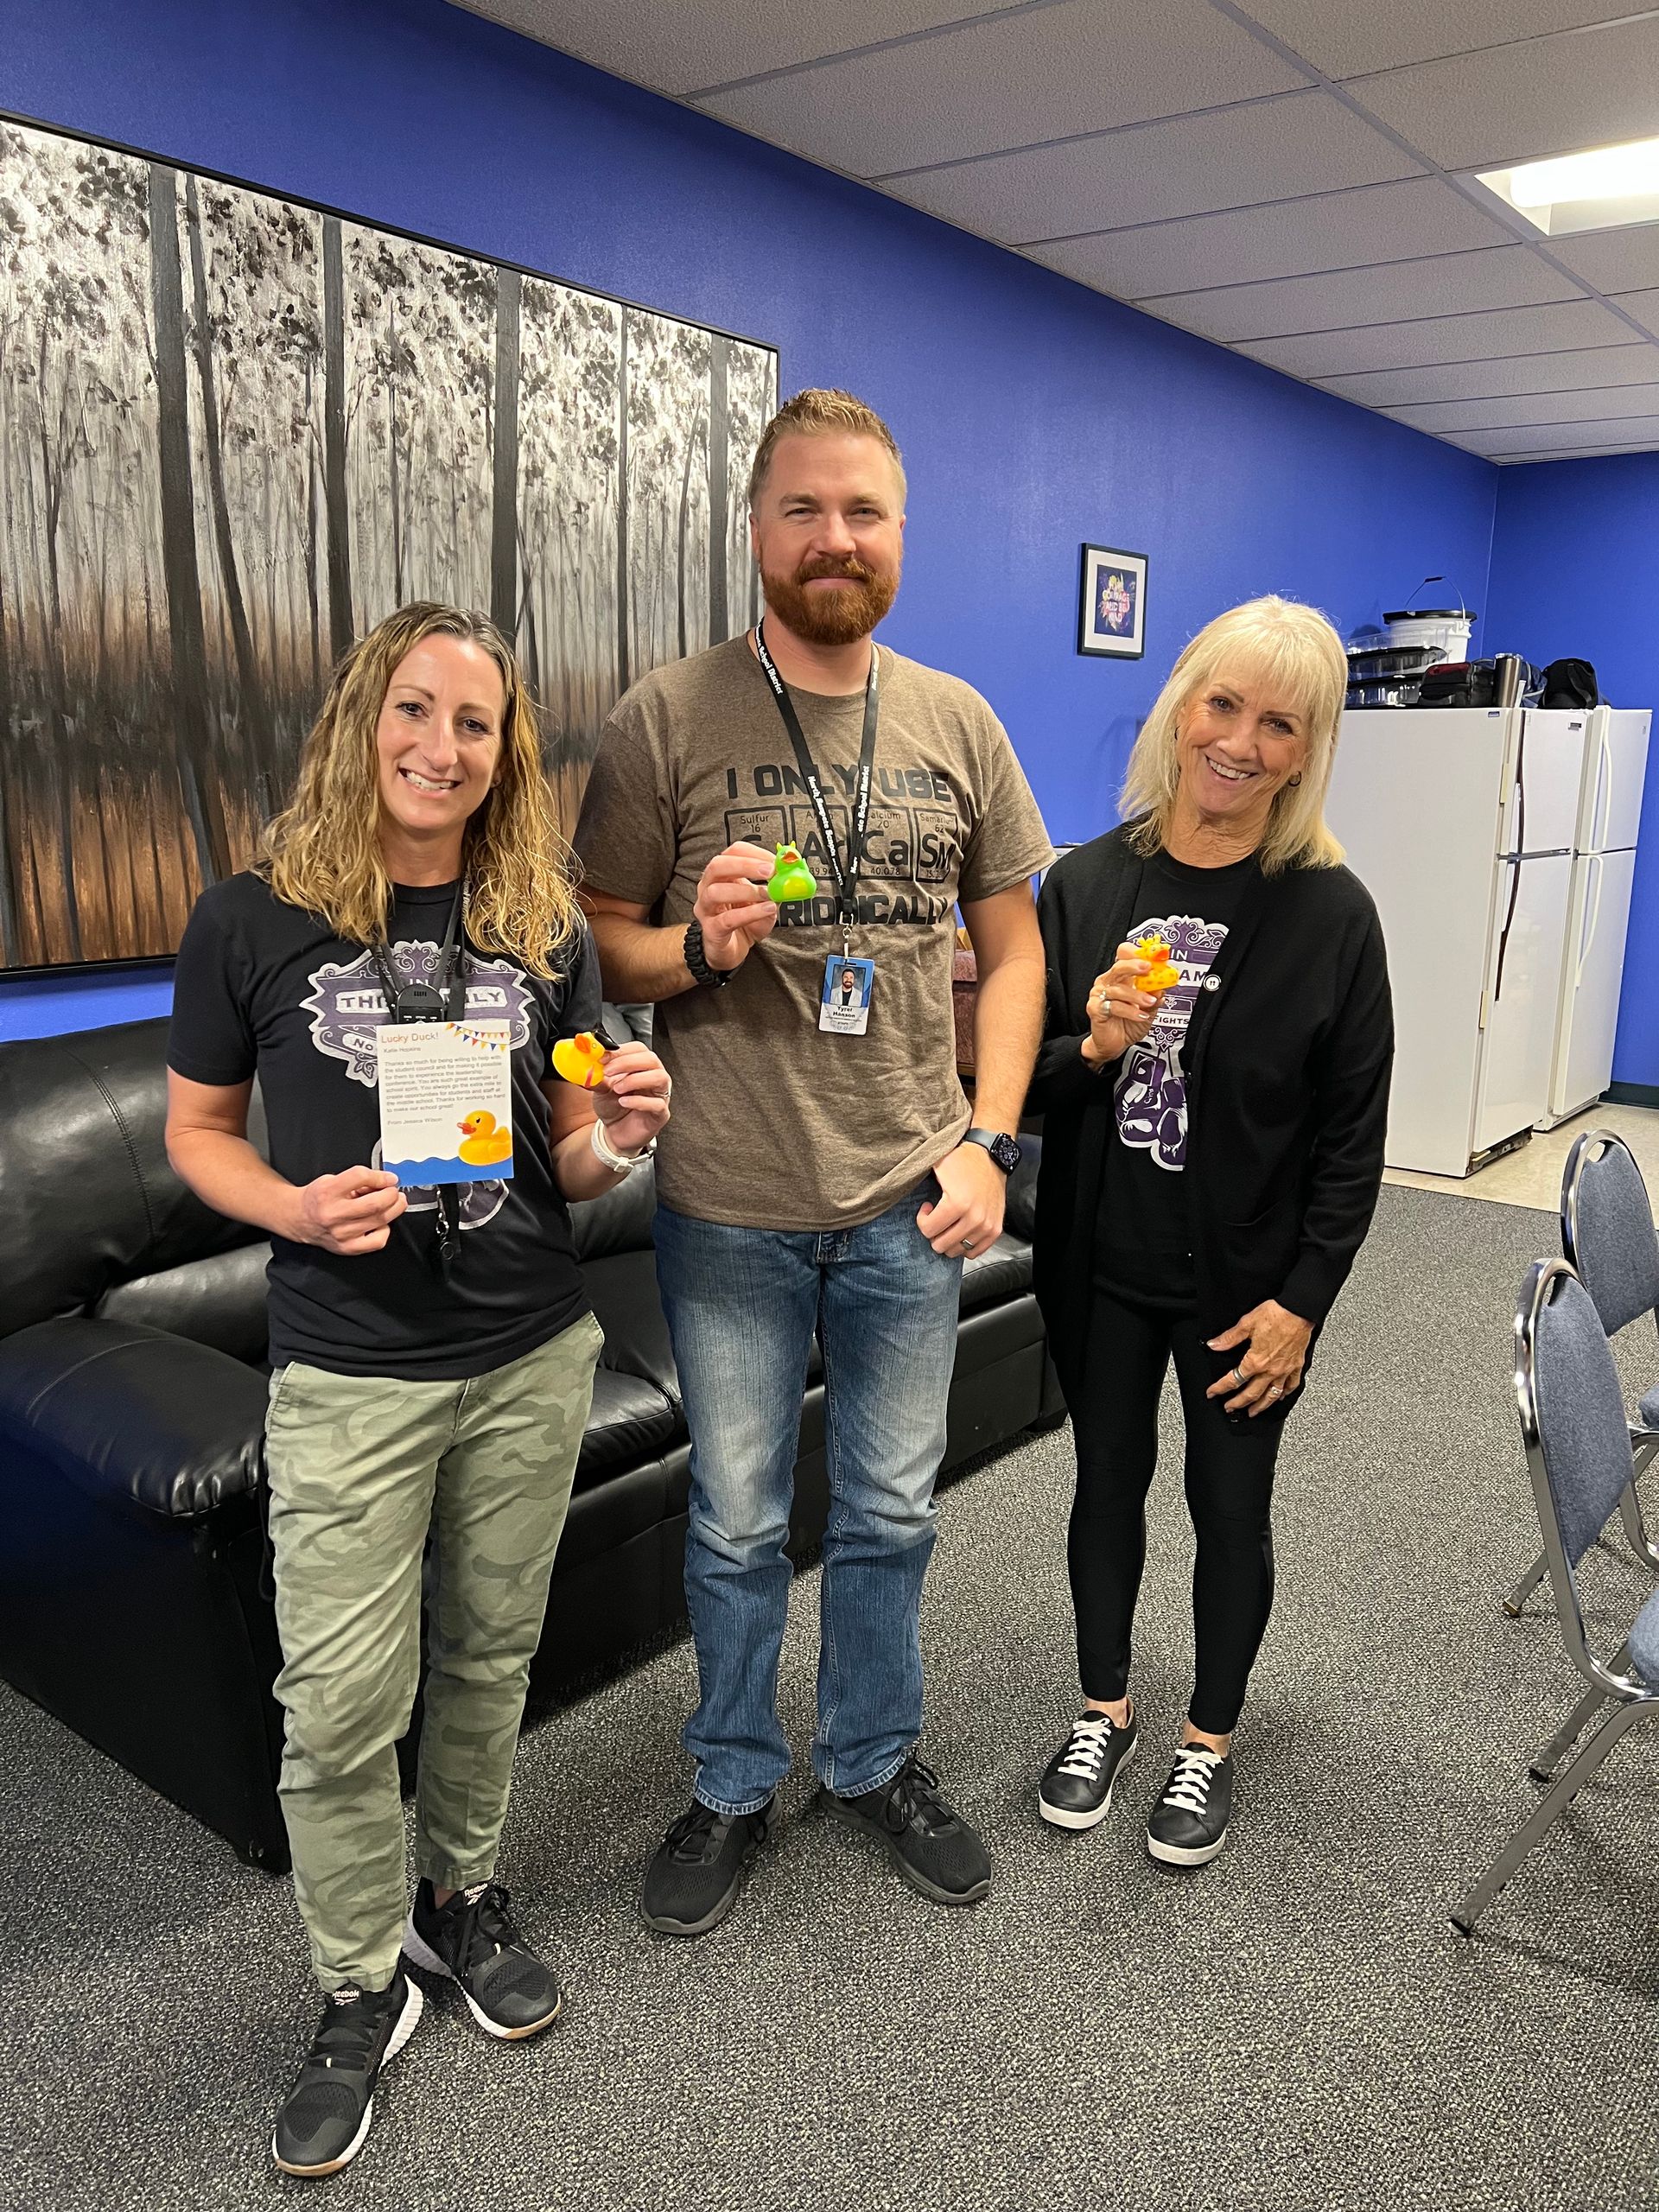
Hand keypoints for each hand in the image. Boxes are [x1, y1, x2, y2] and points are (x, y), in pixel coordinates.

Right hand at [290, 1166, 406, 1254]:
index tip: (390, 1178)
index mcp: (327, 1191)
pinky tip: (380, 1223)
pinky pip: (378, 1241)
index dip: (381, 1176)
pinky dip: (385, 1230)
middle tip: (394, 1191)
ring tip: (393, 1203)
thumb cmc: (317, 1198)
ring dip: (394, 1209)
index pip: (360, 1177)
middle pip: (375, 1203)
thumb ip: (357, 1179)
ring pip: (380, 1221)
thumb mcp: (332, 1179)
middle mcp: (333, 1213)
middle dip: (392, 1195)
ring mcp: (341, 1233)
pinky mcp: (347, 1248)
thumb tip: (385, 1181)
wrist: (299, 1219)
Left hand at [591, 1041, 671, 1156]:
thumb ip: (596, 1076)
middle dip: (627, 1063)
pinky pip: (657, 1104)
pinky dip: (639, 1101)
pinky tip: (624, 1102)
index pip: (638, 1049)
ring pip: (659, 1078)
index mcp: (641, 1066)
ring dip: (635, 1080)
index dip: (621, 1050)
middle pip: (651, 1060)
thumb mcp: (601, 1088)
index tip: (602, 1057)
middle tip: (608, 1071)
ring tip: (617, 1088)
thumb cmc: (613, 1106)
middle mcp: (654, 1077)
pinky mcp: (661, 1114)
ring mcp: (660, 1094)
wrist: (615, 1131)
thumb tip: (585, 1066)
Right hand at [695, 842, 779, 972]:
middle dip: (746, 865)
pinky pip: (728, 919)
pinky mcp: (711, 930)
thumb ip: (776, 887)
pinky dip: (750, 913)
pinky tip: (767, 910)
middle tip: (769, 871)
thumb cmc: (744, 923)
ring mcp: (706, 909)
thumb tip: (792, 873)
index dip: (755, 853)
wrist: (730, 951)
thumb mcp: (764, 901)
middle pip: (718, 865)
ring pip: (717, 892)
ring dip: (747, 891)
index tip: (776, 860)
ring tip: (769, 895)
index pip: (733, 852)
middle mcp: (708, 887)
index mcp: (722, 875)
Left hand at [918, 1141, 1005, 1257]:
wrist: (991, 1156)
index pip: (928, 1230)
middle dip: (935, 1232)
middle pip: (941, 1245)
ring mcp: (987, 1226)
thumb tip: (894, 1189)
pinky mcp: (996, 1229)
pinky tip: (961, 1230)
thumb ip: (918, 1182)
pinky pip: (975, 1252)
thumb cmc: (962, 1160)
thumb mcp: (936, 1166)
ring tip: (950, 1221)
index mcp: (958, 1203)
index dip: (922, 1220)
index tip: (927, 1208)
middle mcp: (975, 1218)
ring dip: (949, 1239)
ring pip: (957, 1250)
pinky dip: (965, 1244)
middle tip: (938, 1217)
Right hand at [1082, 943, 1160, 1068]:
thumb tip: (1163, 985)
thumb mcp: (1148, 1008)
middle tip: (1149, 969)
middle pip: (1119, 966)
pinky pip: (1114, 1007)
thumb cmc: (1128, 1023)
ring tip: (1150, 1002)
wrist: (1115, 1044)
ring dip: (1138, 996)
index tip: (1155, 955)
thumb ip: (1154, 995)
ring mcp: (1100, 994)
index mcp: (1122, 977)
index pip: (1126, 955)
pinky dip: (1130, 1011)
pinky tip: (1140, 1015)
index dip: (1139, 953)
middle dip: (1135, 965)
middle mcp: (1109, 982)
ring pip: (1119, 989)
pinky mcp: (1095, 1009)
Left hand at [1206, 1300, 1312, 1416]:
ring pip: (1271, 1395)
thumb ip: (1229, 1338)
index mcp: (1255, 1361)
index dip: (1220, 1388)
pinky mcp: (1296, 1366)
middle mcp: (1270, 1370)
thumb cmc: (1276, 1314)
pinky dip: (1284, 1394)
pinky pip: (1291, 1386)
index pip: (1233, 1380)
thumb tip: (1214, 1345)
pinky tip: (1280, 1397)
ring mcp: (1284, 1370)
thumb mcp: (1247, 1324)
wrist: (1299, 1310)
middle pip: (1251, 1394)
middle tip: (1229, 1408)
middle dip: (1238, 1403)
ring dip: (1260, 1406)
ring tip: (1253, 1412)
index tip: (1212, 1393)